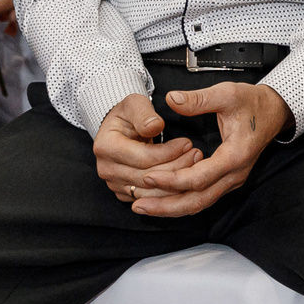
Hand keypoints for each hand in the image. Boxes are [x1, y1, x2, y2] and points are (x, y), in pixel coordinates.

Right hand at [94, 94, 202, 208]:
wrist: (119, 128)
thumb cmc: (130, 114)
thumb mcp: (135, 104)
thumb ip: (144, 114)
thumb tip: (155, 126)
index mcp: (106, 147)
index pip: (143, 158)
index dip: (169, 152)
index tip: (188, 142)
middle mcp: (106, 169)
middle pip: (148, 178)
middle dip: (176, 167)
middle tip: (197, 154)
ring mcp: (114, 184)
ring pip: (150, 193)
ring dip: (176, 182)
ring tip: (195, 165)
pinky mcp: (124, 193)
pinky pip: (150, 199)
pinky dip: (170, 191)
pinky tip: (185, 178)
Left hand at [131, 82, 290, 217]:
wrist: (274, 111)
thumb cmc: (252, 102)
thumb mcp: (228, 94)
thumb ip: (199, 99)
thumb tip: (172, 99)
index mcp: (235, 156)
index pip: (199, 178)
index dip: (171, 180)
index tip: (146, 176)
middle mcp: (234, 175)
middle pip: (197, 200)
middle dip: (166, 206)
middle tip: (137, 204)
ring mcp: (231, 180)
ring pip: (199, 203)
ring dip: (170, 208)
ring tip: (142, 206)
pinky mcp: (226, 180)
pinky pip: (202, 197)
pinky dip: (180, 202)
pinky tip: (161, 201)